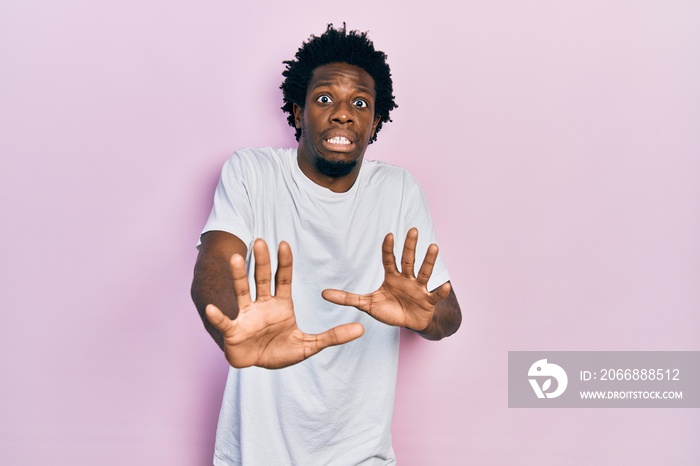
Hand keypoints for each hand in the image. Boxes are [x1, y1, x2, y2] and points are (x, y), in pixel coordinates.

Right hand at [205, 239, 363, 368]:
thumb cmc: (281, 351)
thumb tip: (361, 329)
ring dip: (238, 275)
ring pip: (241, 291)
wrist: (258, 365)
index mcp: (280, 305)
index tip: (284, 243)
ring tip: (235, 258)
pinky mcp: (233, 331)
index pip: (283, 278)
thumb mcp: (310, 346)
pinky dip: (218, 316)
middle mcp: (262, 305)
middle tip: (261, 240)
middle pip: (262, 278)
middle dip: (262, 260)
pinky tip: (212, 308)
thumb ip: (334, 336)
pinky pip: (225, 322)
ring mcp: (246, 316)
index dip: (284, 262)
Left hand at [322, 228, 450, 331]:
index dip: (389, 249)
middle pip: (408, 260)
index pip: (389, 260)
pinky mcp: (428, 301)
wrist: (409, 322)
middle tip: (413, 230)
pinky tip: (445, 285)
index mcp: (392, 277)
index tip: (389, 235)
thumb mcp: (366, 304)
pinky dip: (441, 291)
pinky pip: (435, 295)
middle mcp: (407, 278)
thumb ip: (346, 298)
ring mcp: (419, 288)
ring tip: (434, 246)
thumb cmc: (389, 309)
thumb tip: (323, 293)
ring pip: (424, 272)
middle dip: (410, 246)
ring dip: (429, 260)